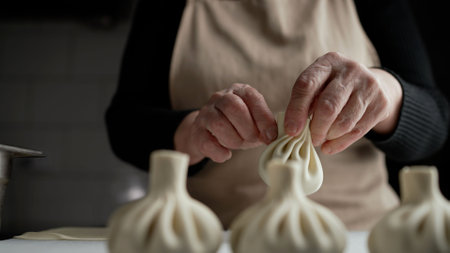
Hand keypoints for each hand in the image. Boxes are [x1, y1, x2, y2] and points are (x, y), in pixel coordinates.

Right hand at [175, 83, 277, 164]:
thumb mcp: (254, 123)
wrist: (208, 133)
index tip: (271, 136)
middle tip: (252, 140)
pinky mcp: (196, 130)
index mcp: (240, 91)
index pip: (252, 98)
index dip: (263, 119)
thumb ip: (265, 127)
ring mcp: (205, 113)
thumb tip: (273, 136)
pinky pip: (207, 142)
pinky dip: (220, 152)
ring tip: (238, 145)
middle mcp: (220, 97)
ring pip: (218, 124)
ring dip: (233, 140)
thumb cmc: (238, 127)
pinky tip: (226, 154)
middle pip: (232, 106)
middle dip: (247, 128)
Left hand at [284, 52, 402, 153]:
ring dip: (329, 136)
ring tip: (321, 138)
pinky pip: (357, 131)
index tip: (291, 131)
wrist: (371, 84)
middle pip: (328, 107)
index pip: (306, 85)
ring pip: (344, 122)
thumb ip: (304, 102)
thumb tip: (293, 130)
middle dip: (316, 128)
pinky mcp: (381, 103)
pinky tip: (330, 146)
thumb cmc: (332, 88)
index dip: (296, 110)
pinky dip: (340, 143)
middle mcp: (350, 70)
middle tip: (311, 139)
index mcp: (328, 62)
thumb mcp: (318, 85)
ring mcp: (368, 86)